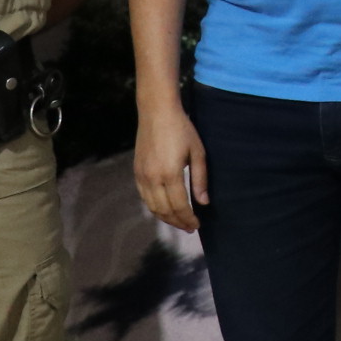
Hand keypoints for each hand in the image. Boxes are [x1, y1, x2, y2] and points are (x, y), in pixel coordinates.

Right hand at [133, 98, 206, 233]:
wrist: (156, 112)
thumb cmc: (182, 129)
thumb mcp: (198, 152)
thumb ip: (200, 179)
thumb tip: (204, 202)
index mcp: (170, 174)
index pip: (179, 206)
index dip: (188, 218)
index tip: (197, 225)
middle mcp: (152, 178)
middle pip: (164, 210)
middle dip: (178, 222)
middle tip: (190, 228)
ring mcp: (142, 175)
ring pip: (152, 206)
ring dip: (165, 218)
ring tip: (179, 222)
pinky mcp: (136, 172)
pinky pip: (144, 197)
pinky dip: (154, 207)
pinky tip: (165, 209)